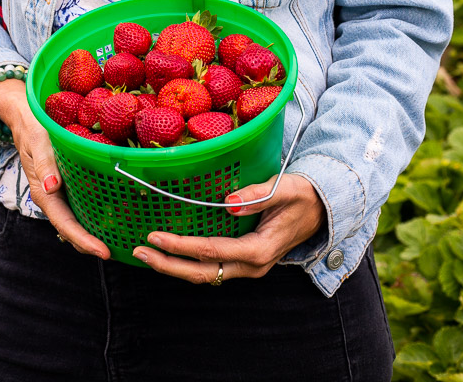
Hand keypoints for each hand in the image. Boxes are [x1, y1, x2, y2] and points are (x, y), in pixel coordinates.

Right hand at [0, 79, 110, 259]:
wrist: (27, 117)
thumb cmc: (34, 128)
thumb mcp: (39, 142)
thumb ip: (44, 164)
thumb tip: (52, 187)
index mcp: (44, 193)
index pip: (65, 224)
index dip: (84, 240)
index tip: (104, 252)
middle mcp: (53, 197)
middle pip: (73, 229)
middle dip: (93, 244)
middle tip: (121, 251)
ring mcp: (60, 193)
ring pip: (78, 220)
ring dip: (95, 233)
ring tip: (121, 240)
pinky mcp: (68, 184)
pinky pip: (82, 204)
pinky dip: (95, 215)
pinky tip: (114, 214)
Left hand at [131, 173, 324, 282]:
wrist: (322, 208)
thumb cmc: (304, 195)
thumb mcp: (285, 189)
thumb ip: (257, 195)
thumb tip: (228, 202)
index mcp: (260, 249)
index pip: (212, 251)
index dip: (181, 246)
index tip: (155, 236)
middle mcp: (252, 265)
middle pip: (203, 272)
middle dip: (168, 264)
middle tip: (140, 251)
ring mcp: (248, 266)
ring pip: (206, 274)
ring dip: (175, 266)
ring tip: (146, 253)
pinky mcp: (245, 259)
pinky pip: (212, 266)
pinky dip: (188, 261)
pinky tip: (170, 251)